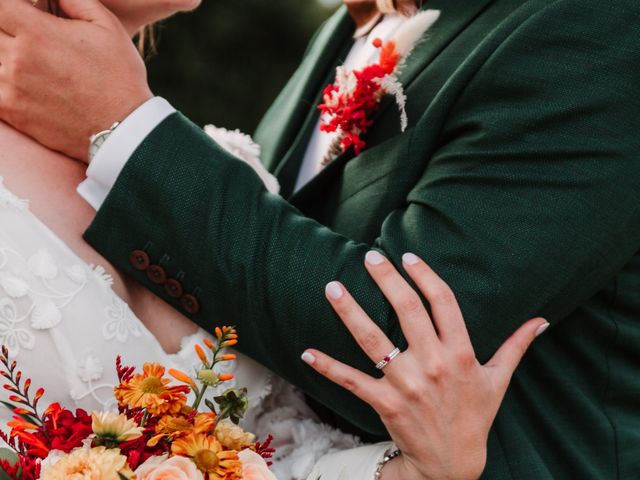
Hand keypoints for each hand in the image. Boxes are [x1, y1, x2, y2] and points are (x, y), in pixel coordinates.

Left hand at [0, 0, 152, 160]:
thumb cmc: (120, 77)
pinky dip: (4, 82)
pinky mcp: (12, 112)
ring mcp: (11, 87)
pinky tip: (23, 83)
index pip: (0, 5)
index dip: (10, 6)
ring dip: (5, 56)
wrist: (124, 128)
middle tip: (33, 41)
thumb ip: (75, 0)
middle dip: (8, 29)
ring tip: (34, 65)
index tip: (24, 13)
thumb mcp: (107, 27)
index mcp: (38, 33)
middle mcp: (18, 58)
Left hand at [303, 252, 547, 479]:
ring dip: (350, 312)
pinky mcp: (385, 403)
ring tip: (332, 287)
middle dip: (386, 280)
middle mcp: (433, 364)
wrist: (453, 463)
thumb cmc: (475, 417)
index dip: (426, 276)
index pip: (444, 302)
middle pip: (407, 310)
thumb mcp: (499, 380)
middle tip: (369, 258)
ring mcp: (407, 383)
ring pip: (373, 340)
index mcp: (461, 353)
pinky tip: (307, 351)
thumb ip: (516, 346)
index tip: (409, 256)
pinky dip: (328, 367)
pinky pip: (351, 381)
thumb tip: (541, 321)